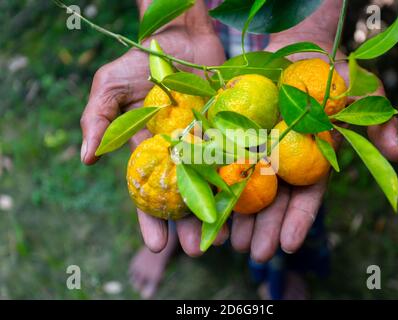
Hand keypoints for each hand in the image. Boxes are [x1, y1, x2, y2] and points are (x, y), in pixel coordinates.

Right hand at [80, 1, 225, 254]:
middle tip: (198, 250)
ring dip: (218, 210)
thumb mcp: (110, 86)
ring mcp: (206, 142)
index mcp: (151, 150)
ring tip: (224, 236)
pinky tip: (246, 200)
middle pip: (185, 196)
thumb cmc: (141, 60)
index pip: (149, 192)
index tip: (156, 246)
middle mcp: (180, 152)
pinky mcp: (230, 128)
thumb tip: (86, 159)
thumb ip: (98, 120)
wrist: (180, 35)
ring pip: (213, 183)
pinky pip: (236, 155)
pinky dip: (240, 176)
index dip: (151, 220)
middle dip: (190, 225)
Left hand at [228, 0, 397, 261]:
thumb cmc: (329, 70)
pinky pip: (219, 161)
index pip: (307, 197)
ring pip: (244, 189)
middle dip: (264, 228)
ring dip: (237, 217)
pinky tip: (206, 206)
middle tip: (255, 253)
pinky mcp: (231, 135)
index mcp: (311, 160)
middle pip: (273, 201)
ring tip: (230, 241)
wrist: (295, 46)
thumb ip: (379, 119)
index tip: (288, 244)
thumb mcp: (361, 89)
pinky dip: (213, 183)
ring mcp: (255, 149)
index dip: (299, 220)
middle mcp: (282, 161)